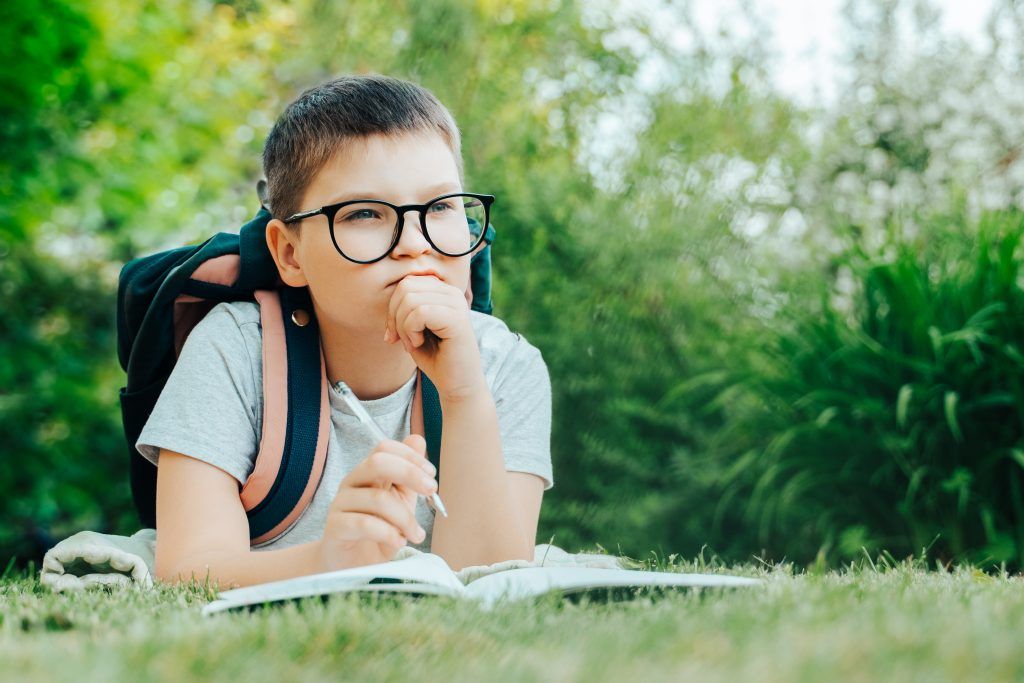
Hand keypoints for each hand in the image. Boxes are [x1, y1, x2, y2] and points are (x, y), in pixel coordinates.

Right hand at [319, 434, 437, 571]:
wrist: (352, 565)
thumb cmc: (378, 530)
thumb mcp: (400, 501)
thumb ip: (409, 475)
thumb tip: (418, 439)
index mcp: (367, 473)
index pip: (384, 448)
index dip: (411, 457)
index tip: (431, 476)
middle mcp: (351, 483)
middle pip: (377, 462)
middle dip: (410, 473)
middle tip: (431, 491)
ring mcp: (340, 504)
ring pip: (377, 498)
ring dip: (406, 518)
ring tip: (416, 534)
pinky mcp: (335, 528)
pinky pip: (364, 524)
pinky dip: (388, 534)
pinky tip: (399, 542)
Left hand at [384, 274, 486, 400]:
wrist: (458, 385)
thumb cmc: (436, 358)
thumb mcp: (414, 329)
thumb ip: (404, 308)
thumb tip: (385, 297)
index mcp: (443, 291)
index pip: (407, 282)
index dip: (393, 307)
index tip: (395, 334)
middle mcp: (452, 292)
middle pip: (406, 287)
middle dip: (394, 316)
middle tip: (402, 340)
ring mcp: (457, 304)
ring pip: (410, 299)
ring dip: (403, 326)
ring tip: (412, 343)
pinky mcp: (457, 318)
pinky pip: (419, 313)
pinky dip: (411, 331)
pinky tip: (419, 343)